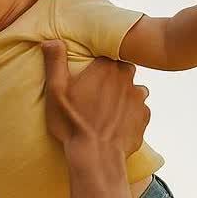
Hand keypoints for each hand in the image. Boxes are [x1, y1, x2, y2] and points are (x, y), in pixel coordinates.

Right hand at [40, 41, 149, 158]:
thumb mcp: (56, 92)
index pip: (110, 52)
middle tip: (99, 91)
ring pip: (134, 89)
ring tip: (109, 109)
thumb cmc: (73, 123)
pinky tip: (117, 123)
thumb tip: (51, 40)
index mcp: (105, 67)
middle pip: (123, 69)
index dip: (101, 60)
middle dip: (114, 76)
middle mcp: (126, 78)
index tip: (93, 69)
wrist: (96, 157)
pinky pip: (140, 110)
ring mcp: (138, 98)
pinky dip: (131, 114)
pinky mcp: (144, 117)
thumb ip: (55, 63)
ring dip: (125, 95)